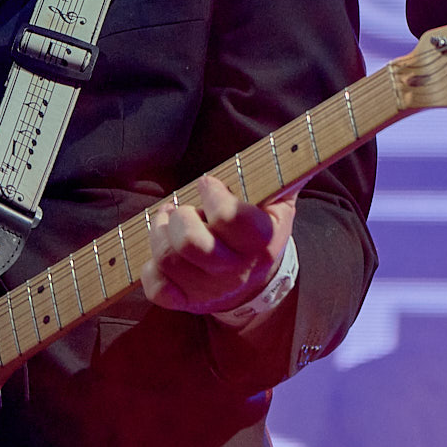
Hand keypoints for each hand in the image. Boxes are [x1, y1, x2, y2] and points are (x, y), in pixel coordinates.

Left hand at [139, 175, 295, 314]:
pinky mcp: (187, 302)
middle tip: (181, 209)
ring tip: (167, 221)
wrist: (256, 281)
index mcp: (263, 241)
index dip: (214, 196)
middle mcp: (238, 270)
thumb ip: (285, 172)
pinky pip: (157, 290)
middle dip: (179, 217)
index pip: (232, 219)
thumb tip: (295, 144)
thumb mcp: (279, 200)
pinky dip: (151, 268)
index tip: (208, 183)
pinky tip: (162, 252)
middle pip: (192, 244)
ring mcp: (211, 289)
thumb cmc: (260, 226)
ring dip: (160, 233)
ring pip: (169, 260)